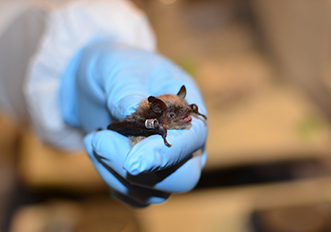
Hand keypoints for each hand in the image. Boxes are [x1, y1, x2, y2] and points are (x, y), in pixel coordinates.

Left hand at [60, 40, 207, 206]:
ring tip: (94, 137)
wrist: (98, 83)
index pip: (192, 141)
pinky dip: (109, 178)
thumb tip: (131, 112)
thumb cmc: (116, 68)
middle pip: (182, 178)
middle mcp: (184, 143)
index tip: (133, 162)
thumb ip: (127, 90)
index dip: (167, 155)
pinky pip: (131, 195)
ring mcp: (166, 164)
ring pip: (152, 191)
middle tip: (100, 141)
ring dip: (114, 170)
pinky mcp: (143, 177)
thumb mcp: (119, 68)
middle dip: (138, 170)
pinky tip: (97, 150)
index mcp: (189, 111)